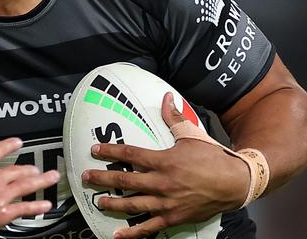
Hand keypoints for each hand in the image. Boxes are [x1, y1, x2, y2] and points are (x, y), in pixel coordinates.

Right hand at [0, 133, 60, 238]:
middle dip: (29, 167)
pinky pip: (24, 208)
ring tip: (51, 178)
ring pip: (26, 185)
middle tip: (37, 167)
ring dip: (41, 181)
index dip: (10, 145)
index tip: (18, 142)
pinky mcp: (2, 213)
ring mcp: (0, 195)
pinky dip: (37, 206)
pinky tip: (45, 205)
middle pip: (17, 169)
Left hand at [81, 93, 249, 238]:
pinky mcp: (174, 217)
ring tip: (99, 202)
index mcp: (164, 160)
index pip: (130, 154)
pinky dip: (133, 232)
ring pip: (134, 204)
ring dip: (114, 203)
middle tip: (86, 177)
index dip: (111, 152)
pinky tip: (118, 234)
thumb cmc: (213, 158)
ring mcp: (167, 202)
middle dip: (103, 179)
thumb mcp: (191, 135)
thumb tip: (166, 97)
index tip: (95, 150)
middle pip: (126, 181)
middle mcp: (162, 182)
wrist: (236, 182)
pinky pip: (150, 226)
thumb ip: (174, 118)